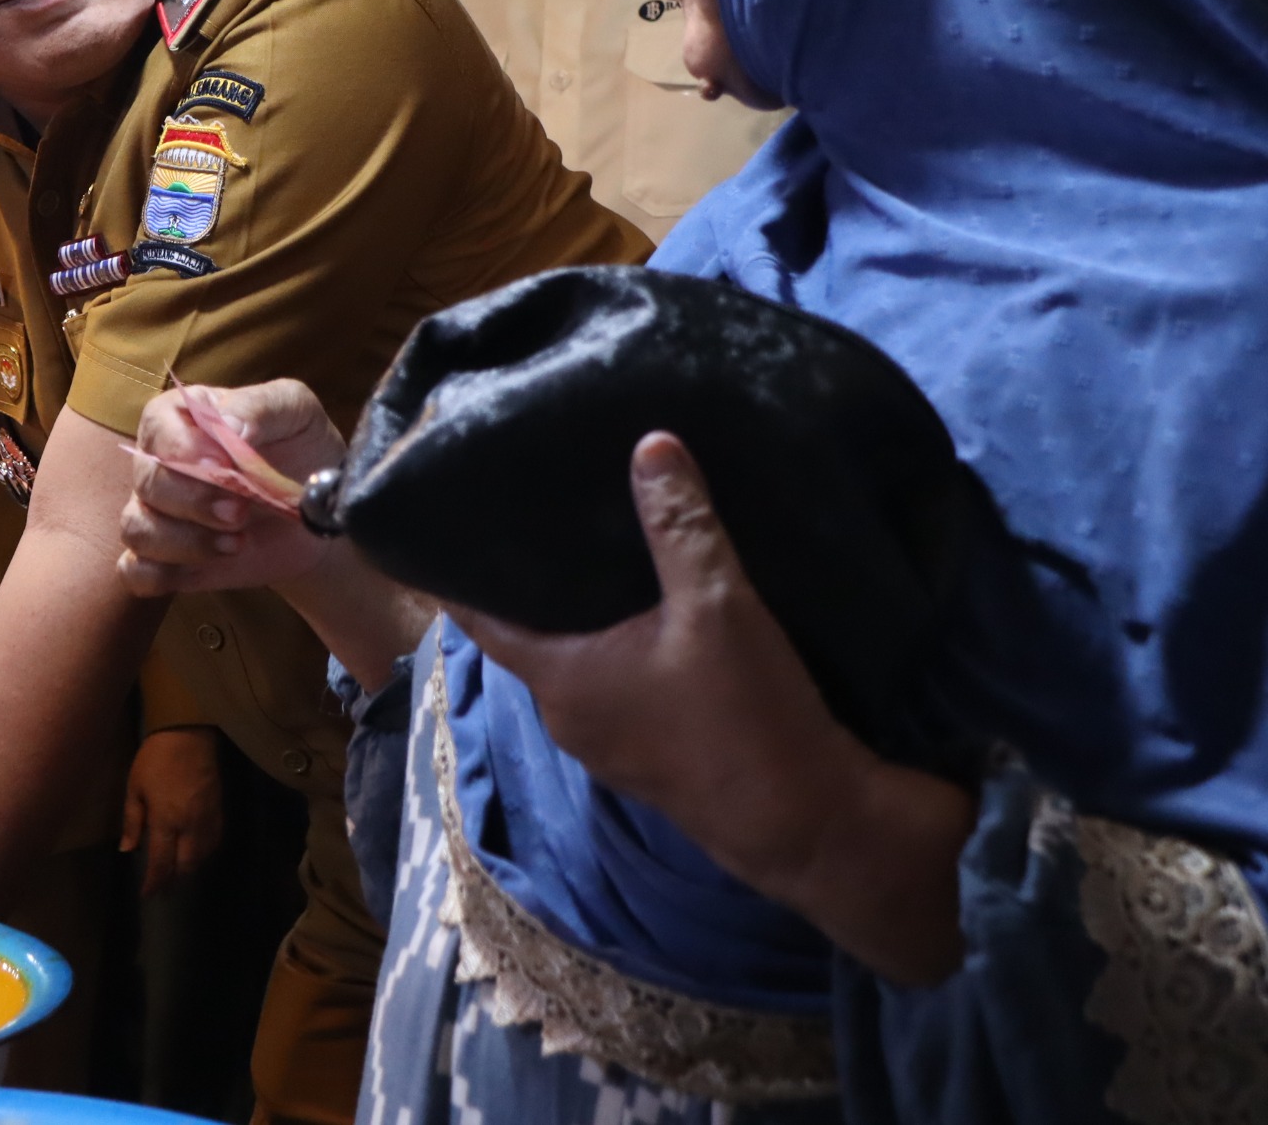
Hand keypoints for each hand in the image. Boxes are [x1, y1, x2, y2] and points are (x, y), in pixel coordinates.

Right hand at [117, 380, 343, 597]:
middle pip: (147, 480)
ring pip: (136, 528)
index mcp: (182, 417)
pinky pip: (135, 571)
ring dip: (185, 542)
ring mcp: (156, 512)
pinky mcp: (164, 558)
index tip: (225, 465)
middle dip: (193, 501)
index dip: (184, 449)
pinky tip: (210, 565)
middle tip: (240, 512)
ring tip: (237, 543)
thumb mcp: (295, 410)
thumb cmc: (300, 449)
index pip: (157, 424)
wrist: (316, 513)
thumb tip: (230, 426)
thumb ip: (261, 406)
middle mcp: (159, 462)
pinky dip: (163, 574)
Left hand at [120, 726, 223, 894]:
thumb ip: (133, 822)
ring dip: (190, 868)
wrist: (189, 734)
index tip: (148, 894)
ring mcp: (207, 818)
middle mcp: (190, 825)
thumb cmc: (155, 759)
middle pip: (187, 865)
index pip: (162, 863)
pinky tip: (196, 852)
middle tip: (163, 887)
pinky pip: (215, 841)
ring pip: (203, 856)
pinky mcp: (219, 809)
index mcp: (166, 821)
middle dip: (174, 880)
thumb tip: (128, 849)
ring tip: (178, 872)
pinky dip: (205, 852)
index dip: (155, 883)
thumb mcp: (135, 788)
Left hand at [451, 433, 972, 984]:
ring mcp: (607, 742)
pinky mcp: (649, 754)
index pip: (476, 616)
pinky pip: (613, 683)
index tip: (457, 516)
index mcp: (556, 679)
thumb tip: (650, 445)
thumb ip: (680, 523)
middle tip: (539, 505)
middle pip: (526, 632)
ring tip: (594, 538)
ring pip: (574, 659)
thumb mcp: (716, 604)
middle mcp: (566, 716)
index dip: (461, 567)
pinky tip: (647, 603)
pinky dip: (617, 643)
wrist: (810, 822)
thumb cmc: (744, 714)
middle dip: (530, 576)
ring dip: (579, 612)